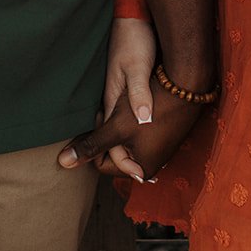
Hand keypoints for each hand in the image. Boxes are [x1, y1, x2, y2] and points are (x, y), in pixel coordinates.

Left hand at [58, 76, 205, 181]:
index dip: (96, 140)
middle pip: (115, 152)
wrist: (187, 82)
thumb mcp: (116, 127)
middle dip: (108, 135)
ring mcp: (161, 147)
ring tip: (122, 106)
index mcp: (141, 168)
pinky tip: (132, 103)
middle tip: (110, 111)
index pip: (102, 163)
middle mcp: (154, 163)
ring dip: (119, 127)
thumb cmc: (151, 106)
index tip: (102, 116)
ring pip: (126, 140)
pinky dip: (131, 121)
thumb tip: (63, 164)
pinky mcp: (166, 132)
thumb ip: (91, 146)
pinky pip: (138, 132)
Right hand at [96, 17, 156, 178]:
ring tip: (150, 161)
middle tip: (146, 175)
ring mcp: (117, 95)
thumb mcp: (137, 67)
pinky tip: (148, 132)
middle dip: (124, 159)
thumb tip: (143, 120)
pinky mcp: (125, 88)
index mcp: (111, 101)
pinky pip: (125, 117)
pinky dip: (133, 130)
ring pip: (118, 130)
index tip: (142, 175)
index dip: (124, 162)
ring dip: (129, 146)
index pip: (109, 143)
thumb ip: (138, 94)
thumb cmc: (135, 40)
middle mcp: (111, 102)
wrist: (133, 17)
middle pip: (111, 140)